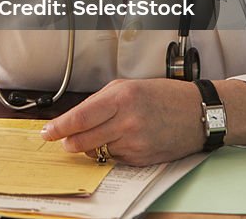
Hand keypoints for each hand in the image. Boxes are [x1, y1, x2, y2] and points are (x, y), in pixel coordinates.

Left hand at [40, 78, 204, 165]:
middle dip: (69, 141)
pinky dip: (111, 151)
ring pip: (97, 151)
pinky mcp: (142, 159)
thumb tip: (76, 117)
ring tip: (102, 133)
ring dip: (91, 146)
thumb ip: (100, 100)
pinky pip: (114, 159)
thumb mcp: (128, 86)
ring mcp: (135, 143)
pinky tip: (121, 139)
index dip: (59, 127)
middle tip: (63, 139)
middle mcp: (127, 122)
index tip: (47, 132)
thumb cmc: (164, 96)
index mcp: (121, 98)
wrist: (198, 113)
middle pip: (83, 140)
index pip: (80, 118)